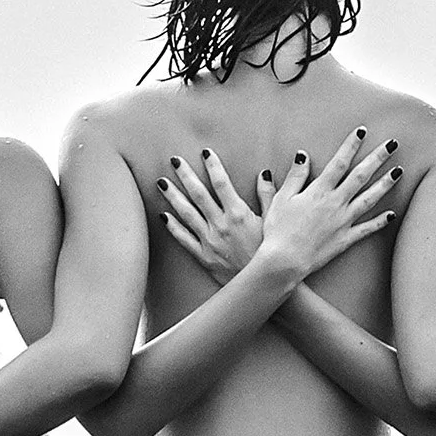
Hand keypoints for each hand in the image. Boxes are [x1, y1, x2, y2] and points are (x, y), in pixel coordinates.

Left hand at [156, 149, 263, 282]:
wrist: (265, 283)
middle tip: (173, 160)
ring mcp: (209, 240)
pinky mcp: (204, 256)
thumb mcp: (274, 221)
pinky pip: (184, 238)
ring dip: (173, 196)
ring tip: (161, 182)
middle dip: (185, 175)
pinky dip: (173, 226)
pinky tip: (163, 215)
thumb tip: (264, 173)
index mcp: (238, 213)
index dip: (212, 166)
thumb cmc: (272, 251)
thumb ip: (269, 195)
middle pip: (198, 194)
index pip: (221, 183)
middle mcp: (220, 224)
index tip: (205, 152)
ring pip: (186, 213)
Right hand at [247, 126, 400, 282]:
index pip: (339, 162)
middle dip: (378, 157)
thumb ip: (294, 176)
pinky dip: (380, 221)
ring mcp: (343, 221)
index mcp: (319, 191)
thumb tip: (302, 155)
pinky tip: (392, 214)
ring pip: (370, 199)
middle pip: (361, 176)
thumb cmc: (278, 230)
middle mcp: (335, 203)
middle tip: (394, 144)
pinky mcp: (345, 239)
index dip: (351, 144)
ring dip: (385, 184)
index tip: (362, 131)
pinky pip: (367, 229)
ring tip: (399, 171)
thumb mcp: (281, 199)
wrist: (284, 262)